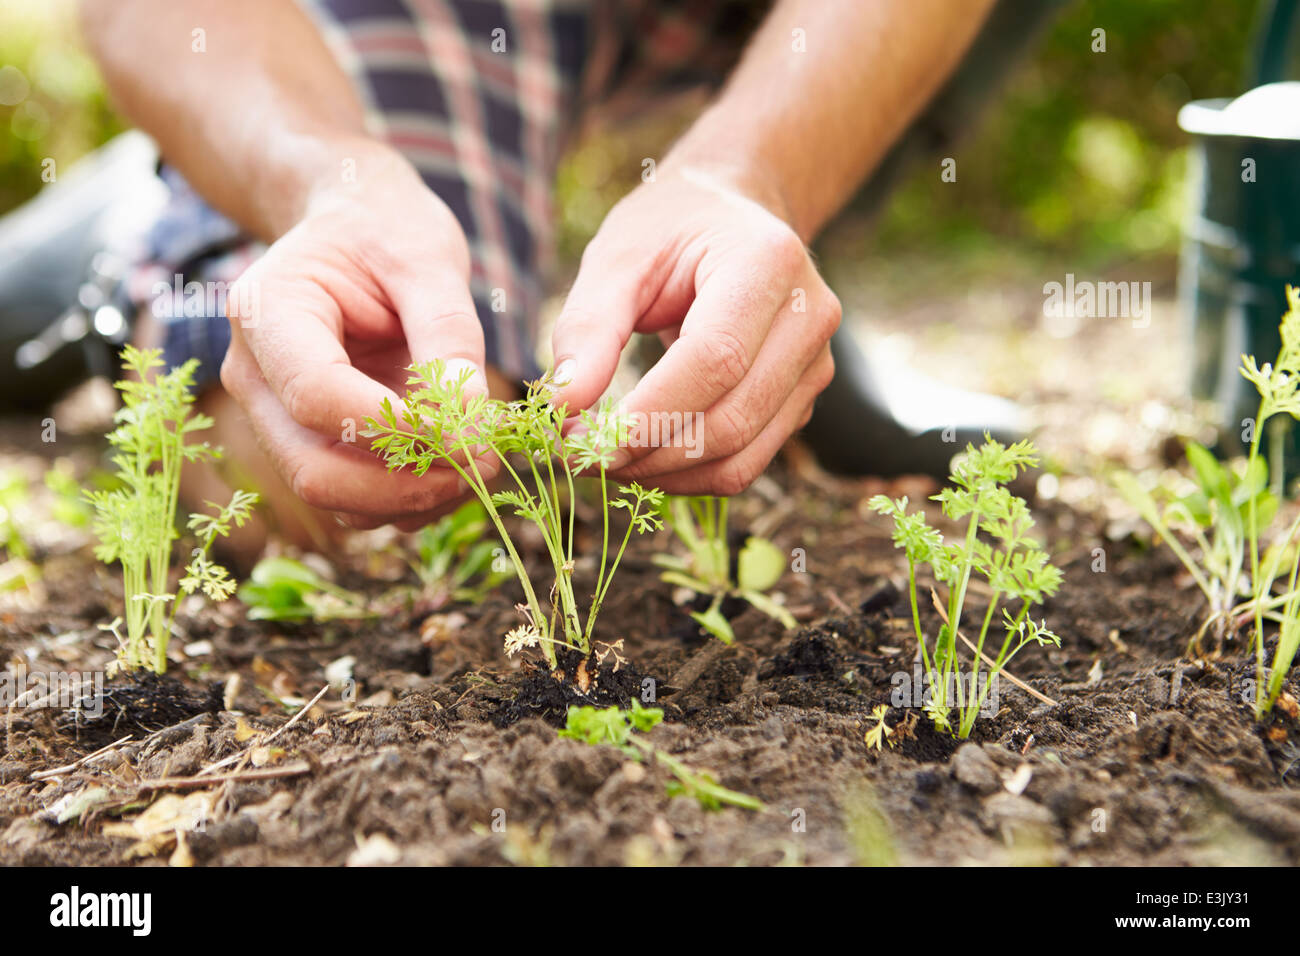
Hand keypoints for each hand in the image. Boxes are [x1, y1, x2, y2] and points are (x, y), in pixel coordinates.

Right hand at [219, 146, 492, 529]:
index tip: (472, 435)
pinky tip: (459, 467)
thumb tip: (468, 420)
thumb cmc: (389, 231)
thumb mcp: (428, 259)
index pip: (317, 396)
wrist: (359, 228)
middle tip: (484, 464)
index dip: (396, 429)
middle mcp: (256, 376)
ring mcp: (277, 418)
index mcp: (266, 312)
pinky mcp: (311, 444)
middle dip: (405, 483)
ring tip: (481, 464)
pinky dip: (410, 501)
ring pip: (333, 497)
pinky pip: (353, 500)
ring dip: (413, 500)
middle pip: (313, 469)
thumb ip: (448, 334)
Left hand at [550, 165, 839, 494]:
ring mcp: (814, 365)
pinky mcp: (800, 401)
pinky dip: (685, 474)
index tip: (578, 439)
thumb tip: (563, 408)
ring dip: (662, 474)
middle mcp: (808, 317)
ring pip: (740, 458)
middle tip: (577, 456)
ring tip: (603, 459)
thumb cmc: (670, 228)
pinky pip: (744, 464)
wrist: (732, 214)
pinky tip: (639, 456)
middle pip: (730, 420)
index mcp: (768, 262)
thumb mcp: (618, 257)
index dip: (647, 413)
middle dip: (646, 453)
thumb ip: (588, 328)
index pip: (715, 360)